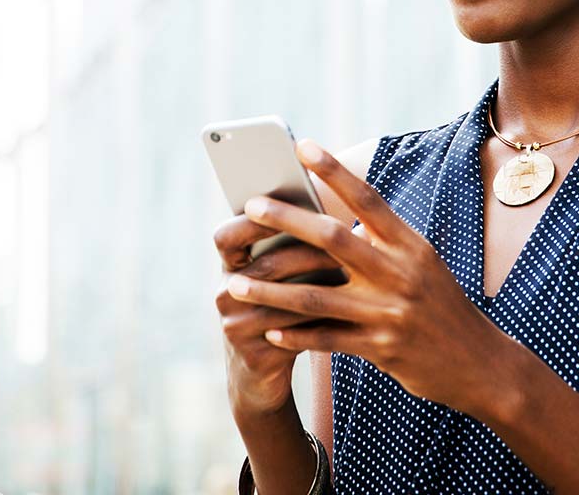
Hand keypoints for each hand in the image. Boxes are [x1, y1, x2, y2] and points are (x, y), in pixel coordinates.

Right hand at [212, 210, 344, 416]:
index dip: (251, 220)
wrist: (261, 374)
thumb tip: (337, 212)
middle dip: (306, 250)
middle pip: (266, 266)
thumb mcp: (277, 278)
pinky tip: (348, 308)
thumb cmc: (280, 310)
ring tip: (352, 270)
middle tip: (342, 236)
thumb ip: (292, 246)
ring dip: (319, 283)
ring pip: (283, 299)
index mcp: (229, 268)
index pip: (226, 236)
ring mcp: (236, 327)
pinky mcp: (254, 356)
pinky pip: (292, 333)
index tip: (284, 204)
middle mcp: (225, 295)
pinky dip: (321, 318)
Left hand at [224, 137, 504, 412]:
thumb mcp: (422, 263)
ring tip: (234, 282)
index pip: (367, 199)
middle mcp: (399, 273)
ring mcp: (389, 312)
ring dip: (271, 289)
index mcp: (410, 245)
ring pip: (317, 297)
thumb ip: (383, 241)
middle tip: (250, 206)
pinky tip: (267, 330)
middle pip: (333, 239)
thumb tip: (338, 215)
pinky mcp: (380, 348)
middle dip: (288, 220)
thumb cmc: (440, 305)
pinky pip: (327, 340)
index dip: (334, 171)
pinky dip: (295, 335)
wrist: (479, 362)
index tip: (302, 146)